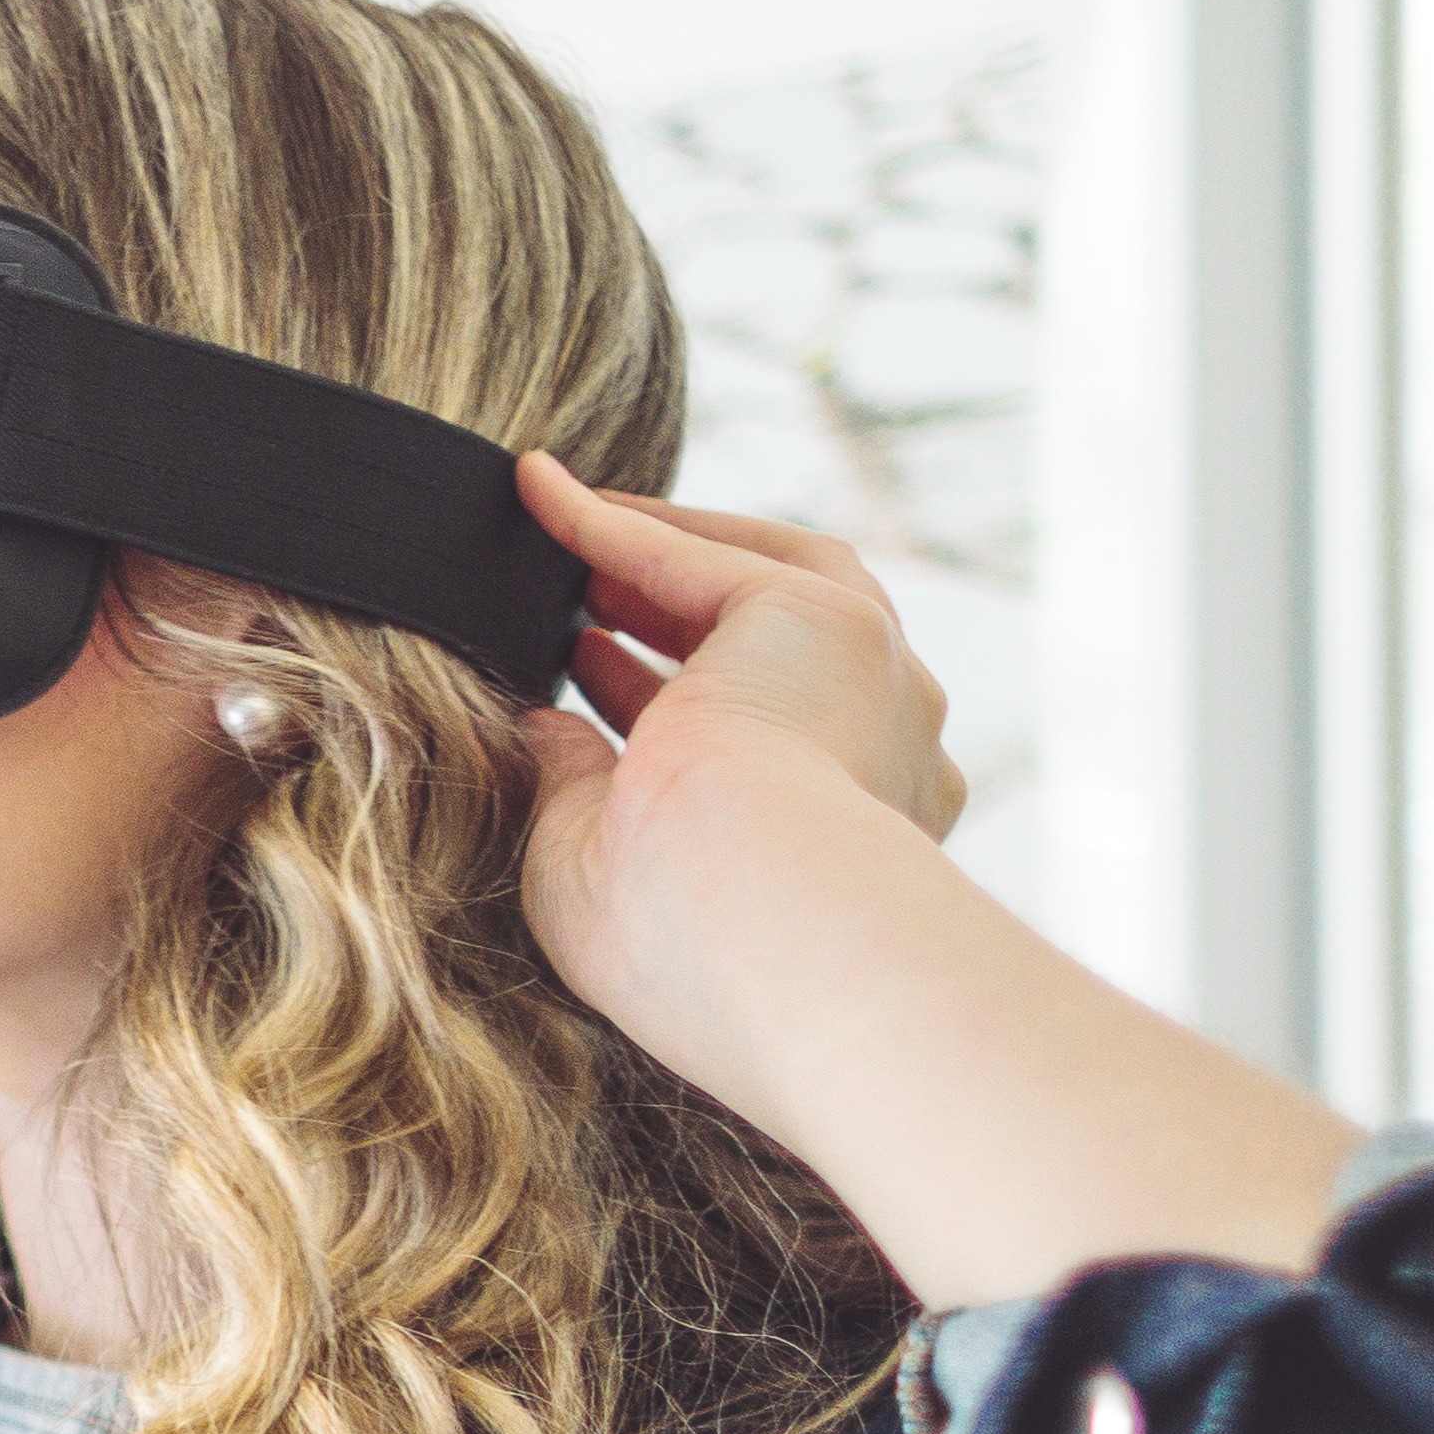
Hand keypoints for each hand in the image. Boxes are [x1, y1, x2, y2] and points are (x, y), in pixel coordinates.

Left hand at [486, 449, 1348, 1302]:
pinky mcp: (829, 621)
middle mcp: (893, 758)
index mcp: (858, 839)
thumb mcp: (603, 860)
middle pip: (785, 653)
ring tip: (571, 542)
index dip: (663, 695)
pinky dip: (609, 526)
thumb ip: (581, 786)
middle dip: (682, 619)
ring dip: (662, 557)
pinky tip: (540, 496)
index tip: (591, 666)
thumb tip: (543, 726)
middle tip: (591, 600)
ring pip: (768, 585)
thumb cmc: (673, 937)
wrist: (745, 920)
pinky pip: (699, 556)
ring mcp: (879, 684)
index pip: (764, 746)